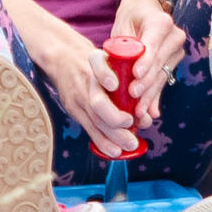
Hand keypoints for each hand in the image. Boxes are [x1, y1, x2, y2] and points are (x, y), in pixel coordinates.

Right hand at [39, 25, 141, 157]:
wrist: (64, 60)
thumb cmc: (98, 63)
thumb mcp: (110, 60)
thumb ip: (128, 81)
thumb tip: (147, 116)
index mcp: (96, 61)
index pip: (97, 63)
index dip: (104, 75)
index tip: (114, 85)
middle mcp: (86, 80)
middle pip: (97, 101)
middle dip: (115, 118)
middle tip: (132, 125)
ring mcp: (78, 96)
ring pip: (95, 119)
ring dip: (113, 135)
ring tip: (130, 144)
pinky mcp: (73, 109)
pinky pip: (88, 128)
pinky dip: (102, 142)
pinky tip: (114, 151)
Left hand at [111, 0, 186, 125]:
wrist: (144, 12)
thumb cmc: (130, 20)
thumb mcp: (122, 28)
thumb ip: (123, 49)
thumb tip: (124, 74)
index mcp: (160, 21)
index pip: (152, 43)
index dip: (145, 60)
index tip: (136, 75)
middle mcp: (174, 35)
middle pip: (159, 63)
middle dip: (146, 83)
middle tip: (133, 97)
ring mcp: (177, 49)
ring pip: (162, 75)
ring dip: (149, 94)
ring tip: (138, 111)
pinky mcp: (175, 62)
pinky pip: (163, 80)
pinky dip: (154, 96)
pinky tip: (150, 112)